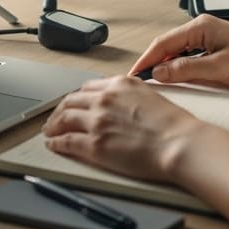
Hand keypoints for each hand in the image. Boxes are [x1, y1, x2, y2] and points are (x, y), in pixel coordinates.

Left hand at [42, 74, 228, 221]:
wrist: (179, 142)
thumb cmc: (173, 124)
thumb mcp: (149, 95)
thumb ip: (129, 95)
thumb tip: (120, 102)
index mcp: (119, 84)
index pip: (87, 88)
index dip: (75, 98)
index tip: (72, 104)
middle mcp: (104, 98)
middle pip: (70, 101)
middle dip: (59, 110)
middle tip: (55, 118)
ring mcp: (97, 121)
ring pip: (63, 119)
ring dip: (53, 125)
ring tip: (49, 131)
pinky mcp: (94, 144)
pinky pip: (66, 141)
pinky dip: (56, 142)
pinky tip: (53, 144)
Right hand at [130, 14, 228, 87]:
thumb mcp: (220, 69)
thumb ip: (186, 70)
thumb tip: (158, 72)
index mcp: (201, 26)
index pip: (162, 43)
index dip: (145, 60)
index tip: (133, 77)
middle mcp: (204, 29)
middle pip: (168, 47)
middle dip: (153, 64)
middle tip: (139, 85)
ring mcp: (212, 39)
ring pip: (179, 54)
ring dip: (167, 68)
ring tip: (155, 86)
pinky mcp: (220, 51)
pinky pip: (192, 59)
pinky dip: (181, 70)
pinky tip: (179, 83)